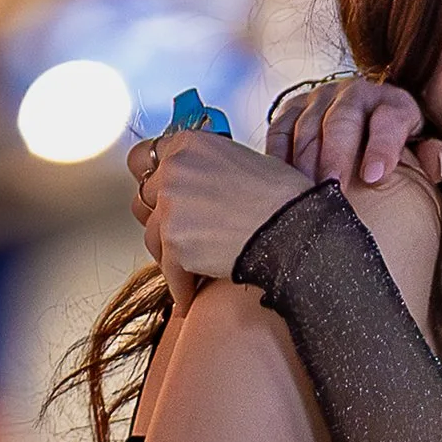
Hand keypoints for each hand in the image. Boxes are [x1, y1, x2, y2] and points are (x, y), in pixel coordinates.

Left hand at [128, 125, 310, 283]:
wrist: (296, 230)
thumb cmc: (284, 200)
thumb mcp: (242, 161)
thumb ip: (209, 167)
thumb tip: (201, 185)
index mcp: (189, 144)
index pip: (145, 160)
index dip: (155, 184)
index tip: (160, 200)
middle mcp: (174, 169)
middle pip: (145, 200)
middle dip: (161, 220)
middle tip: (177, 239)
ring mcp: (171, 205)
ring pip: (153, 237)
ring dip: (170, 255)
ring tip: (188, 271)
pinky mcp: (176, 242)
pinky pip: (169, 272)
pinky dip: (182, 287)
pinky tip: (192, 296)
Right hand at [268, 75, 441, 191]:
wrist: (370, 126)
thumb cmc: (402, 153)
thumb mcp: (426, 151)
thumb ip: (436, 157)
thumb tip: (437, 163)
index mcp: (395, 103)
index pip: (390, 120)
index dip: (383, 147)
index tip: (374, 178)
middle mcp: (357, 93)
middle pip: (343, 121)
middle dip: (336, 155)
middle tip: (332, 190)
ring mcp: (322, 97)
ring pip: (308, 125)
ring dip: (304, 161)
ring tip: (305, 196)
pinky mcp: (295, 107)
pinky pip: (280, 128)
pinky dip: (277, 154)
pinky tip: (279, 183)